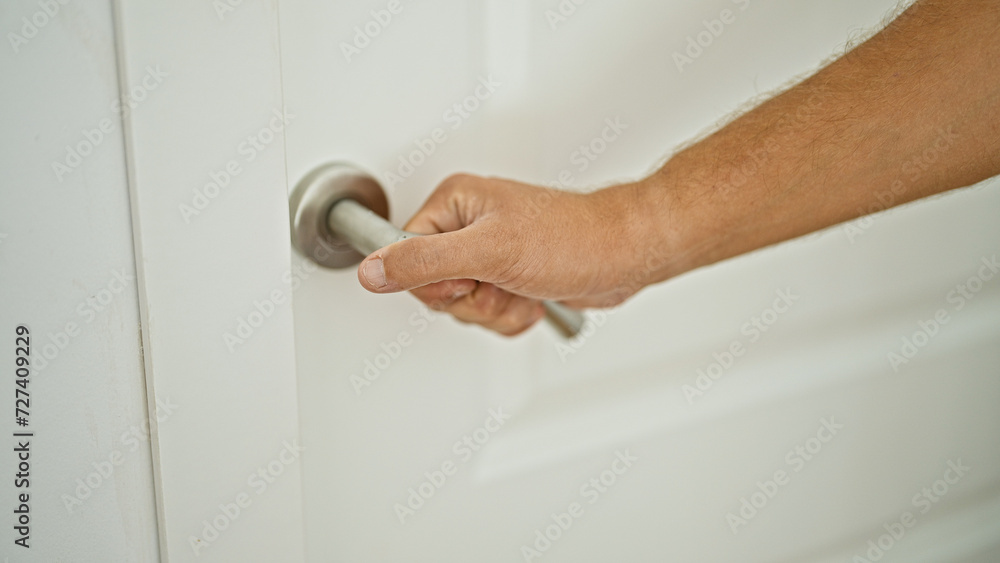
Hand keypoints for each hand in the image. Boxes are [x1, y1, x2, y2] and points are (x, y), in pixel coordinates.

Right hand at [355, 173, 655, 335]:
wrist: (627, 254)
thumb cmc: (574, 238)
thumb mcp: (489, 252)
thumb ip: (424, 262)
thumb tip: (372, 270)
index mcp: (454, 204)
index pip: (404, 255)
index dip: (436, 281)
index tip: (466, 278)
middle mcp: (467, 226)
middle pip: (433, 288)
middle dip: (472, 301)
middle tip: (500, 282)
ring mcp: (489, 254)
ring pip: (462, 307)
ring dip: (495, 311)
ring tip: (521, 288)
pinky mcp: (508, 277)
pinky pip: (488, 314)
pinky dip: (510, 317)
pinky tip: (532, 298)